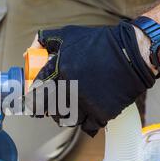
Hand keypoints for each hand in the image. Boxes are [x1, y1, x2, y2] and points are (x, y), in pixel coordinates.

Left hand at [26, 21, 156, 136]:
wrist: (133, 52)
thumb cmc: (99, 42)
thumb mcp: (68, 34)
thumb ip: (44, 41)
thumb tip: (27, 52)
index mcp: (58, 71)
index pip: (35, 96)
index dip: (31, 101)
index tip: (34, 100)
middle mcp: (70, 89)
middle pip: (49, 111)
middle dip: (48, 109)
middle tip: (52, 104)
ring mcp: (86, 103)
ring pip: (67, 120)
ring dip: (66, 115)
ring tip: (72, 106)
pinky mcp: (102, 113)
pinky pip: (87, 126)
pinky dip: (87, 122)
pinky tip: (89, 112)